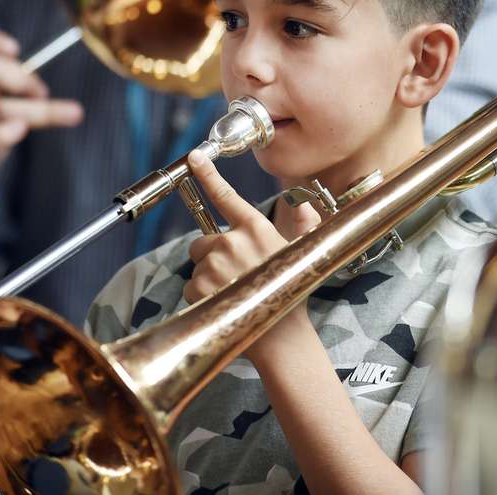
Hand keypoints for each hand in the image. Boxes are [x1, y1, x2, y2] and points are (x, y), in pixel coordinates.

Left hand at [184, 150, 321, 359]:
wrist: (283, 338)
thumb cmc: (294, 293)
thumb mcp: (304, 254)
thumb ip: (305, 225)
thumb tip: (305, 204)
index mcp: (256, 228)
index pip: (225, 195)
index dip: (207, 174)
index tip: (194, 157)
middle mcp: (232, 242)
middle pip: (203, 240)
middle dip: (212, 255)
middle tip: (235, 275)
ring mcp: (214, 265)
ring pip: (197, 266)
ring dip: (209, 278)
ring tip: (234, 293)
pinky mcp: (199, 288)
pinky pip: (190, 288)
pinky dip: (202, 298)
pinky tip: (225, 305)